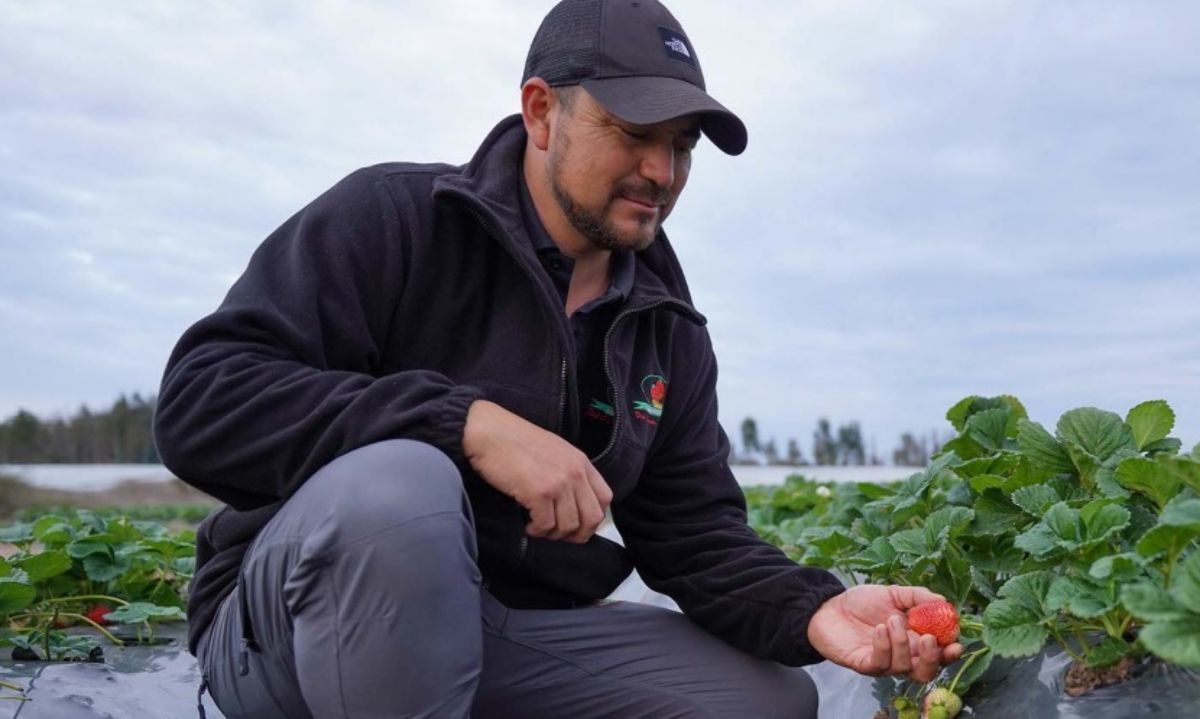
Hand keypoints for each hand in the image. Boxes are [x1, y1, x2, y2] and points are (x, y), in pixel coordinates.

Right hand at [462, 400, 611, 542]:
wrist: (489, 432)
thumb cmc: (514, 441)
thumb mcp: (554, 451)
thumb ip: (568, 472)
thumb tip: (572, 503)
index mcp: (581, 461)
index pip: (604, 499)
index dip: (593, 517)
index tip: (577, 524)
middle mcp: (575, 472)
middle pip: (592, 518)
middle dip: (576, 534)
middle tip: (557, 533)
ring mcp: (559, 483)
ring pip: (569, 526)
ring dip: (552, 533)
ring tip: (538, 526)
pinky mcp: (539, 493)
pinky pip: (546, 525)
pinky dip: (537, 531)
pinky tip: (527, 524)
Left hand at [806, 585, 963, 682]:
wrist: (828, 607)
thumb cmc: (862, 603)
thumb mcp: (892, 593)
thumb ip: (917, 597)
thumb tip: (943, 601)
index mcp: (914, 640)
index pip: (938, 653)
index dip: (950, 652)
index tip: (956, 641)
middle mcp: (902, 655)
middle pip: (926, 670)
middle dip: (932, 658)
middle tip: (928, 638)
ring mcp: (883, 662)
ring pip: (903, 667)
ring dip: (901, 643)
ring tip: (891, 620)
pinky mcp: (864, 665)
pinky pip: (880, 663)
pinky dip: (883, 646)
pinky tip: (879, 629)